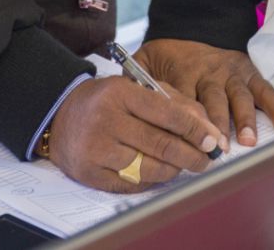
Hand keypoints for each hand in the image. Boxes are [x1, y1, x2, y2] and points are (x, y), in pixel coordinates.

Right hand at [46, 75, 224, 192]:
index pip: (167, 113)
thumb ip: (175, 102)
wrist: (60, 114)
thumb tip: (206, 128)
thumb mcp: (138, 88)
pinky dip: (151, 181)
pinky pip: (131, 184)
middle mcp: (106, 120)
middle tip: (207, 159)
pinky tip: (160, 173)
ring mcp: (96, 149)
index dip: (194, 130)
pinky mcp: (90, 173)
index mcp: (120, 93)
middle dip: (191, 155)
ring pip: (148, 168)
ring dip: (174, 169)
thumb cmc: (107, 100)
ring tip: (184, 165)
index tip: (212, 140)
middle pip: (160, 144)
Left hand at [135, 38, 273, 148]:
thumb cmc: (168, 52)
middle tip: (218, 149)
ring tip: (249, 141)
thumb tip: (122, 98)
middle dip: (216, 125)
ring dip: (245, 119)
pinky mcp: (248, 72)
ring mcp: (231, 73)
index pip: (183, 101)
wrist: (197, 22)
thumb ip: (134, 79)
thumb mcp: (145, 58)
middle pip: (213, 101)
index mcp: (182, 72)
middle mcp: (208, 73)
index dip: (184, 122)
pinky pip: (264, 89)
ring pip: (239, 97)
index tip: (184, 144)